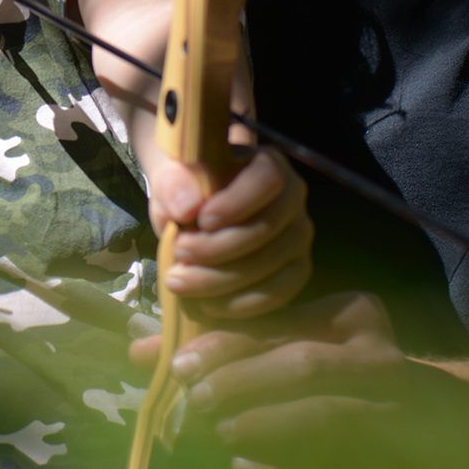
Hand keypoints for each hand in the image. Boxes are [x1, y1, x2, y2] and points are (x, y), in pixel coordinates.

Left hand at [141, 147, 311, 320]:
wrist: (192, 214)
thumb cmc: (188, 189)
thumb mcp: (172, 177)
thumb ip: (174, 183)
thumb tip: (188, 208)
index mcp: (268, 163)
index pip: (268, 179)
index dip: (237, 203)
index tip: (201, 219)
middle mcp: (292, 199)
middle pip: (269, 227)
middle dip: (220, 248)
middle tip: (180, 253)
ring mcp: (297, 237)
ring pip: (273, 265)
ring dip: (222, 280)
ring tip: (180, 280)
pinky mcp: (294, 271)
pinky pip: (277, 294)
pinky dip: (239, 304)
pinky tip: (205, 302)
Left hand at [164, 291, 415, 468]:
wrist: (418, 421)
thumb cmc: (337, 369)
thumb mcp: (292, 340)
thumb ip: (227, 341)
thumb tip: (141, 347)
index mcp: (353, 315)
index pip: (282, 326)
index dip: (226, 345)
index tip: (181, 364)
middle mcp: (374, 358)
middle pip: (303, 366)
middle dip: (241, 382)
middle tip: (196, 401)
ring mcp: (385, 411)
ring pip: (322, 416)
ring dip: (262, 425)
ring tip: (219, 433)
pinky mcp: (381, 461)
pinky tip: (243, 466)